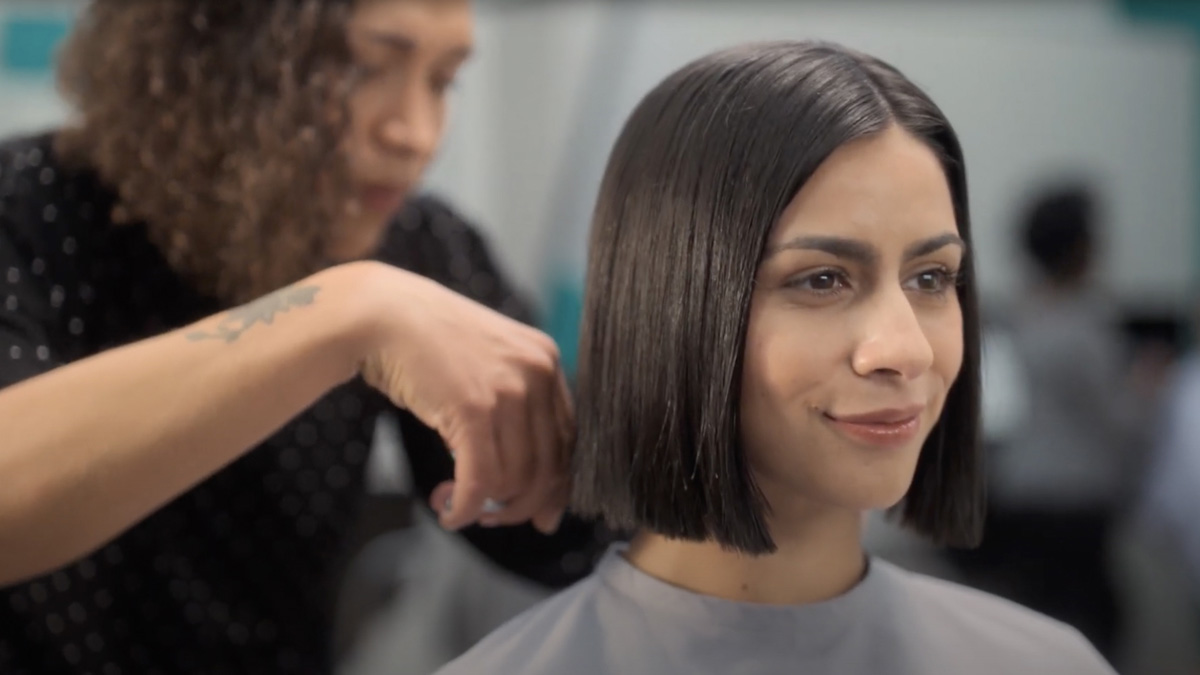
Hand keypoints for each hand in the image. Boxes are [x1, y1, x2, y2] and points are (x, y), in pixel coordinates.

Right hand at [346, 262, 573, 533]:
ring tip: (457, 504)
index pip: (568, 440)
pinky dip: (465, 507)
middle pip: (547, 467)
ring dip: (486, 507)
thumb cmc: (429, 345)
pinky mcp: (474, 408)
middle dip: (520, 505)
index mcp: (546, 360)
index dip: (554, 486)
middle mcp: (537, 372)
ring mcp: (509, 389)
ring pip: (514, 479)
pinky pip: (481, 480)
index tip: (538, 514)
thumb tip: (528, 483)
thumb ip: (514, 413)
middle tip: (491, 519)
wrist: (381, 314)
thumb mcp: (488, 366)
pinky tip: (448, 511)